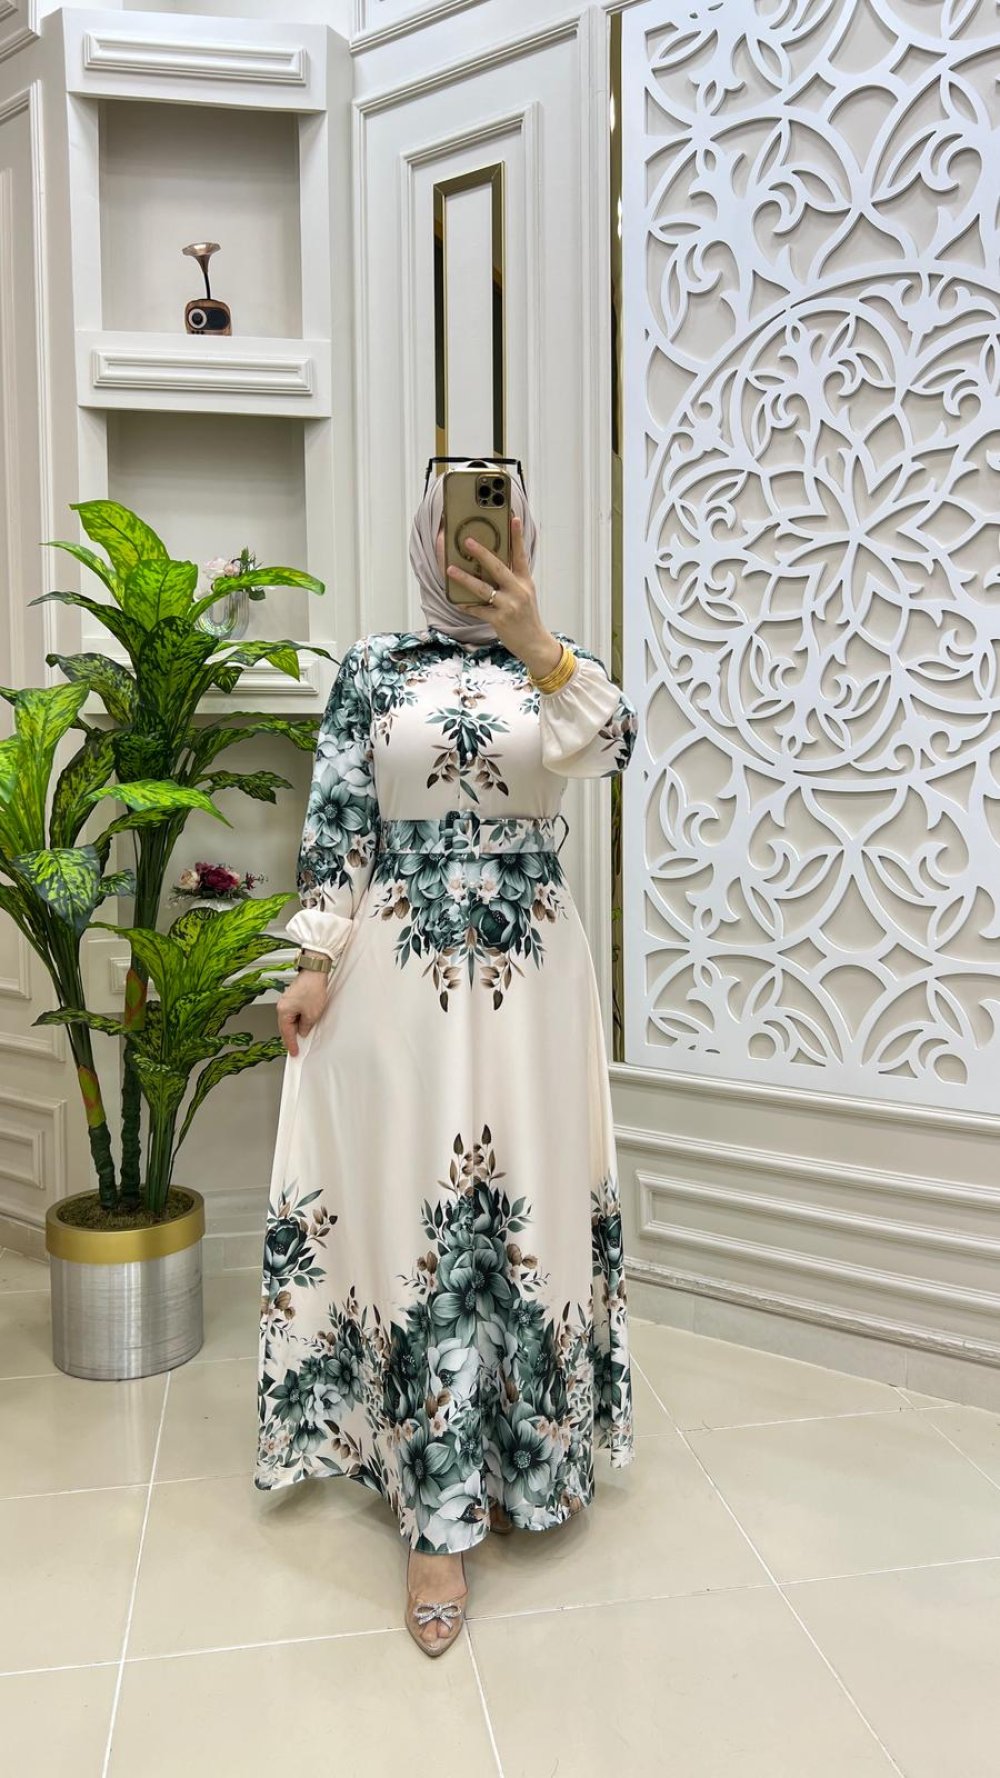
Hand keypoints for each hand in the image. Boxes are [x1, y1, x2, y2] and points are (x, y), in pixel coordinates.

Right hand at [276, 970, 328, 1056]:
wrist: (314, 971)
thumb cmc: (312, 988)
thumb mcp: (312, 1014)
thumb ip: (306, 1026)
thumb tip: (303, 1031)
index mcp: (283, 1011)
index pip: (286, 1033)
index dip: (291, 1044)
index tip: (294, 1052)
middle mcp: (282, 1006)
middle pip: (285, 1026)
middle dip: (291, 1037)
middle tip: (296, 1048)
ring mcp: (287, 1001)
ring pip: (290, 1019)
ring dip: (296, 1028)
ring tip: (303, 1036)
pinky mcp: (293, 996)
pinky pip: (293, 1012)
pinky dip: (298, 1019)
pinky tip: (304, 1022)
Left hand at [446, 515, 562, 679]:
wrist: (535, 643)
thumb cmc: (527, 617)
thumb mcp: (526, 594)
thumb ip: (512, 579)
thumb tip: (490, 566)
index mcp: (525, 581)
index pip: (521, 554)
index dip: (517, 536)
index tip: (513, 518)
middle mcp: (518, 591)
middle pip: (498, 567)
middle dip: (482, 552)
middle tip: (467, 540)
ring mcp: (509, 606)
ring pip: (483, 588)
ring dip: (464, 578)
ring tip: (450, 569)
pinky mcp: (500, 620)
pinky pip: (478, 609)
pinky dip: (466, 605)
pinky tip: (456, 600)